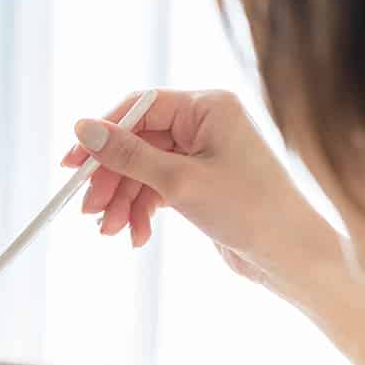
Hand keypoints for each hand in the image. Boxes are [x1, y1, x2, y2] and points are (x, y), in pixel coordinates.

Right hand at [64, 89, 343, 304]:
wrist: (292, 257)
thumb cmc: (250, 211)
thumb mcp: (180, 182)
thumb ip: (128, 155)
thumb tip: (82, 129)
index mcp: (208, 107)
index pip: (140, 108)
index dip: (103, 135)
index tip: (72, 164)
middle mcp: (207, 124)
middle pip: (139, 142)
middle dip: (113, 179)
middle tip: (89, 210)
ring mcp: (205, 155)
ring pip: (145, 170)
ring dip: (125, 201)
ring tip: (112, 232)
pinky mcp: (203, 184)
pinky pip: (160, 189)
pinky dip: (144, 211)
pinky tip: (136, 236)